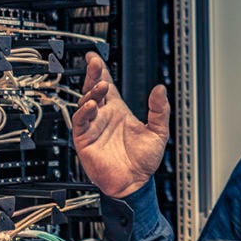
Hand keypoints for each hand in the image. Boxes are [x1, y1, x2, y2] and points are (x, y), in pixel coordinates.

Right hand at [71, 52, 170, 197]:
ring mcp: (93, 127)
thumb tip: (160, 90)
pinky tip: (92, 105)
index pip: (107, 86)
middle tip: (94, 63)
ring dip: (92, 92)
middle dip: (92, 75)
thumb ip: (160, 110)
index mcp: (118, 111)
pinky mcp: (84, 139)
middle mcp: (104, 117)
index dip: (101, 72)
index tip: (95, 57)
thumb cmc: (144, 161)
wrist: (134, 183)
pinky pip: (79, 121)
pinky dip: (84, 112)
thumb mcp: (158, 132)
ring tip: (101, 87)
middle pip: (93, 90)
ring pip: (85, 102)